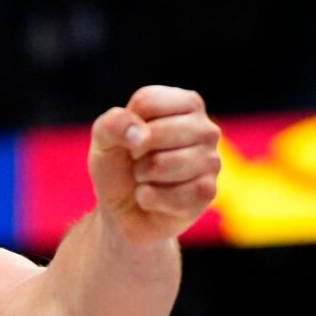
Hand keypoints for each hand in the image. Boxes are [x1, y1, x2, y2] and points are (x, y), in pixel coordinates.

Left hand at [89, 84, 220, 245]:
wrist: (123, 213)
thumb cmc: (119, 168)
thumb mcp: (104, 140)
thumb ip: (113, 124)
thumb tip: (141, 136)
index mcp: (186, 104)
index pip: (147, 102)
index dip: (127, 126)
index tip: (131, 139)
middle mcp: (206, 128)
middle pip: (155, 133)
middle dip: (135, 154)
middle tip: (139, 163)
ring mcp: (211, 161)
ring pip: (162, 165)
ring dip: (142, 178)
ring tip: (147, 180)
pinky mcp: (208, 192)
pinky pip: (171, 195)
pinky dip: (150, 200)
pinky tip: (154, 200)